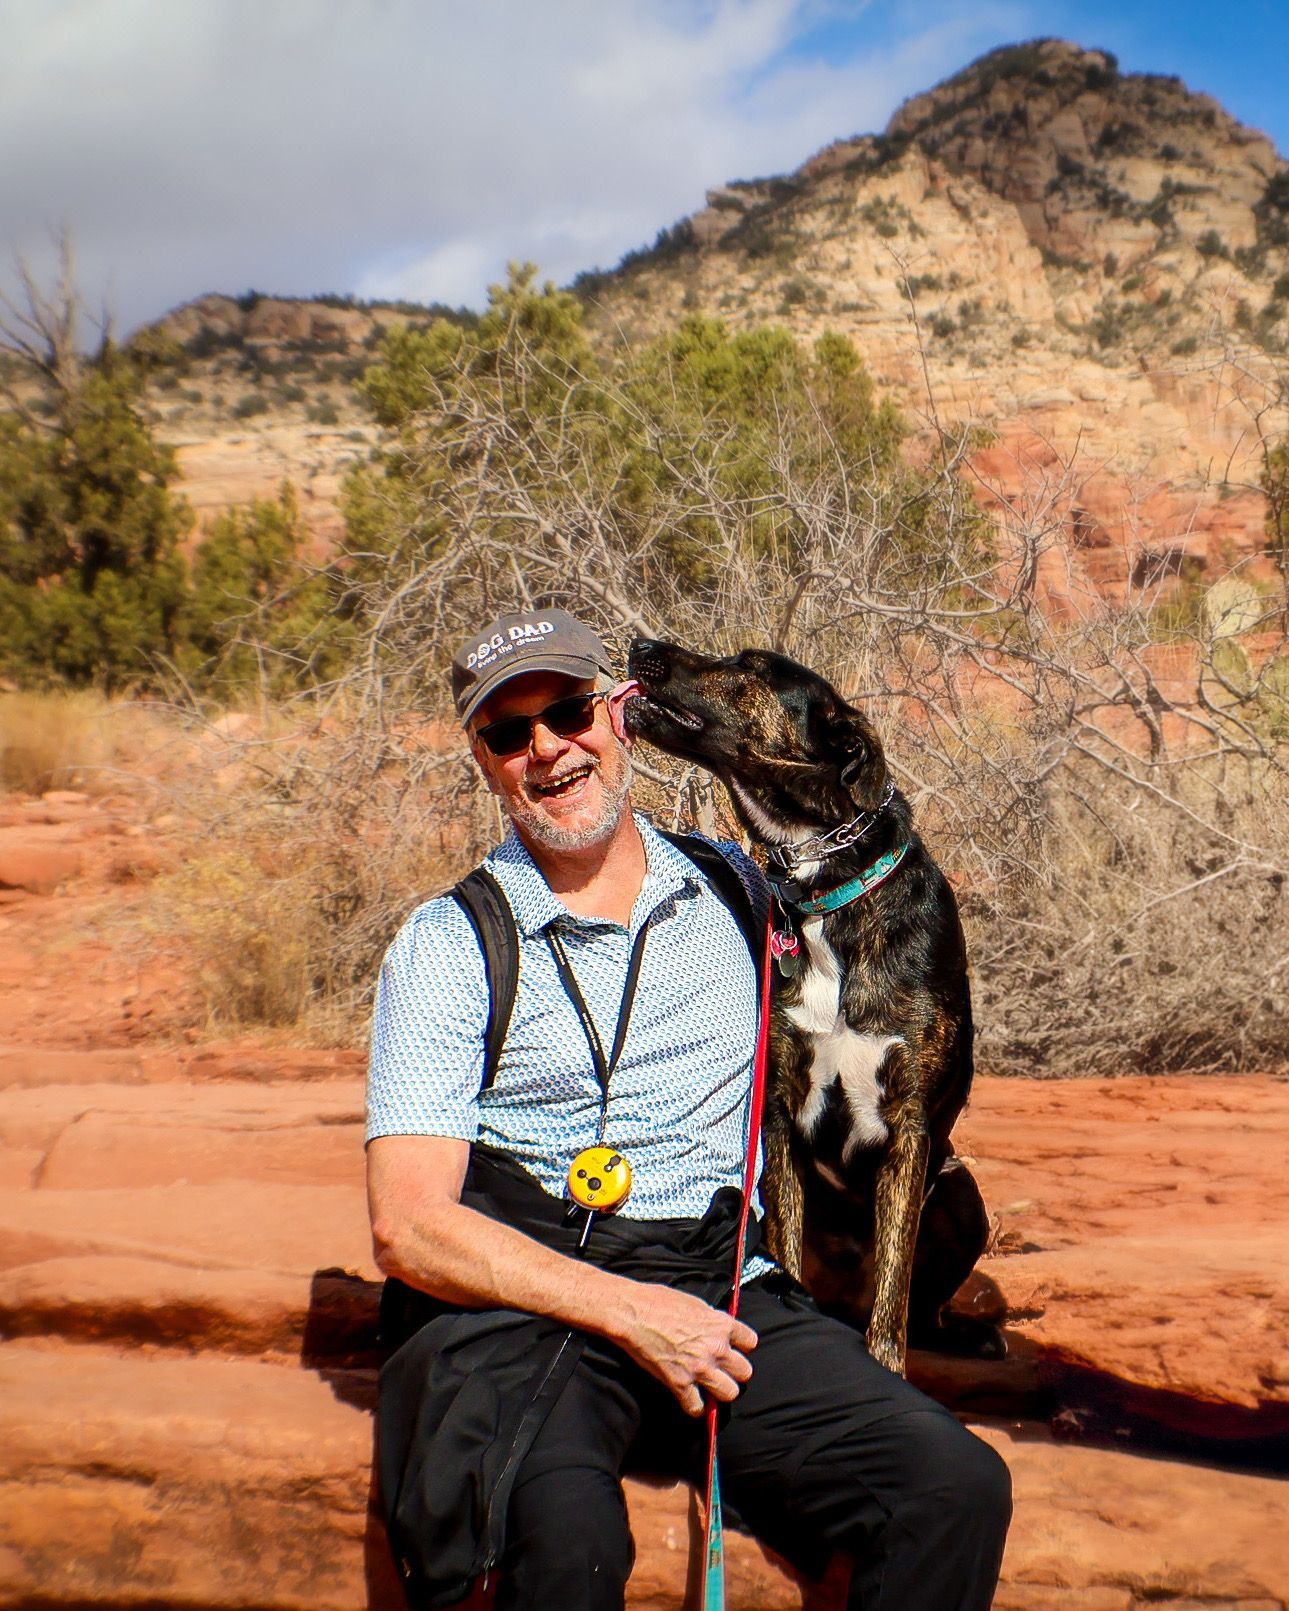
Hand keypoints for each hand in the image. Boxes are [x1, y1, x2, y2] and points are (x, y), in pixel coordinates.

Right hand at [616, 1284, 756, 1416]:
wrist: (632, 1312)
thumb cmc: (658, 1301)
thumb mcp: (694, 1303)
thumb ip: (712, 1320)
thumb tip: (719, 1330)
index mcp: (720, 1324)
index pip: (751, 1342)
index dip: (741, 1347)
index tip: (732, 1349)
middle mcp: (715, 1347)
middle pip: (745, 1372)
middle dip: (733, 1372)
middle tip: (720, 1370)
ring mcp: (699, 1367)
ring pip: (729, 1393)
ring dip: (719, 1391)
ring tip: (708, 1386)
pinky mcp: (679, 1383)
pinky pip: (697, 1408)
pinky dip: (694, 1406)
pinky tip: (689, 1397)